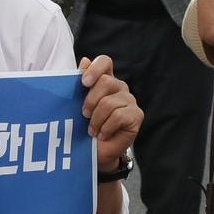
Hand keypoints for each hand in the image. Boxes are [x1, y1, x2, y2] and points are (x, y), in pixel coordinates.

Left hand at [77, 55, 142, 171]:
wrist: (95, 152)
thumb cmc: (84, 127)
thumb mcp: (77, 104)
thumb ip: (80, 83)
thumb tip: (84, 61)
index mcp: (105, 80)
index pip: (105, 62)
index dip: (95, 68)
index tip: (84, 83)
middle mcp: (119, 87)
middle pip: (106, 81)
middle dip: (90, 100)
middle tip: (83, 115)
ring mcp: (130, 100)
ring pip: (109, 102)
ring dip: (96, 119)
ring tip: (92, 130)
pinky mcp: (136, 115)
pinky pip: (118, 116)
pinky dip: (106, 128)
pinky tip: (103, 134)